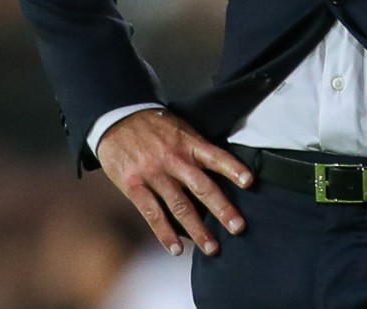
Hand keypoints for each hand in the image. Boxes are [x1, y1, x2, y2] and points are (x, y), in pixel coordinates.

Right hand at [97, 109, 252, 256]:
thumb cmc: (153, 126)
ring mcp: (154, 174)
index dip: (233, 169)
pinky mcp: (134, 186)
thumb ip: (197, 148)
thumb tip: (220, 169)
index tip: (250, 182)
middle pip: (202, 187)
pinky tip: (176, 248)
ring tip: (211, 247)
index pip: (216, 156)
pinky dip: (165, 233)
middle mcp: (174, 160)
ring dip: (198, 230)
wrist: (116, 118)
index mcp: (188, 144)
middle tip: (238, 227)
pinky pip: (152, 213)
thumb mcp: (180, 128)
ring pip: (180, 206)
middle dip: (222, 209)